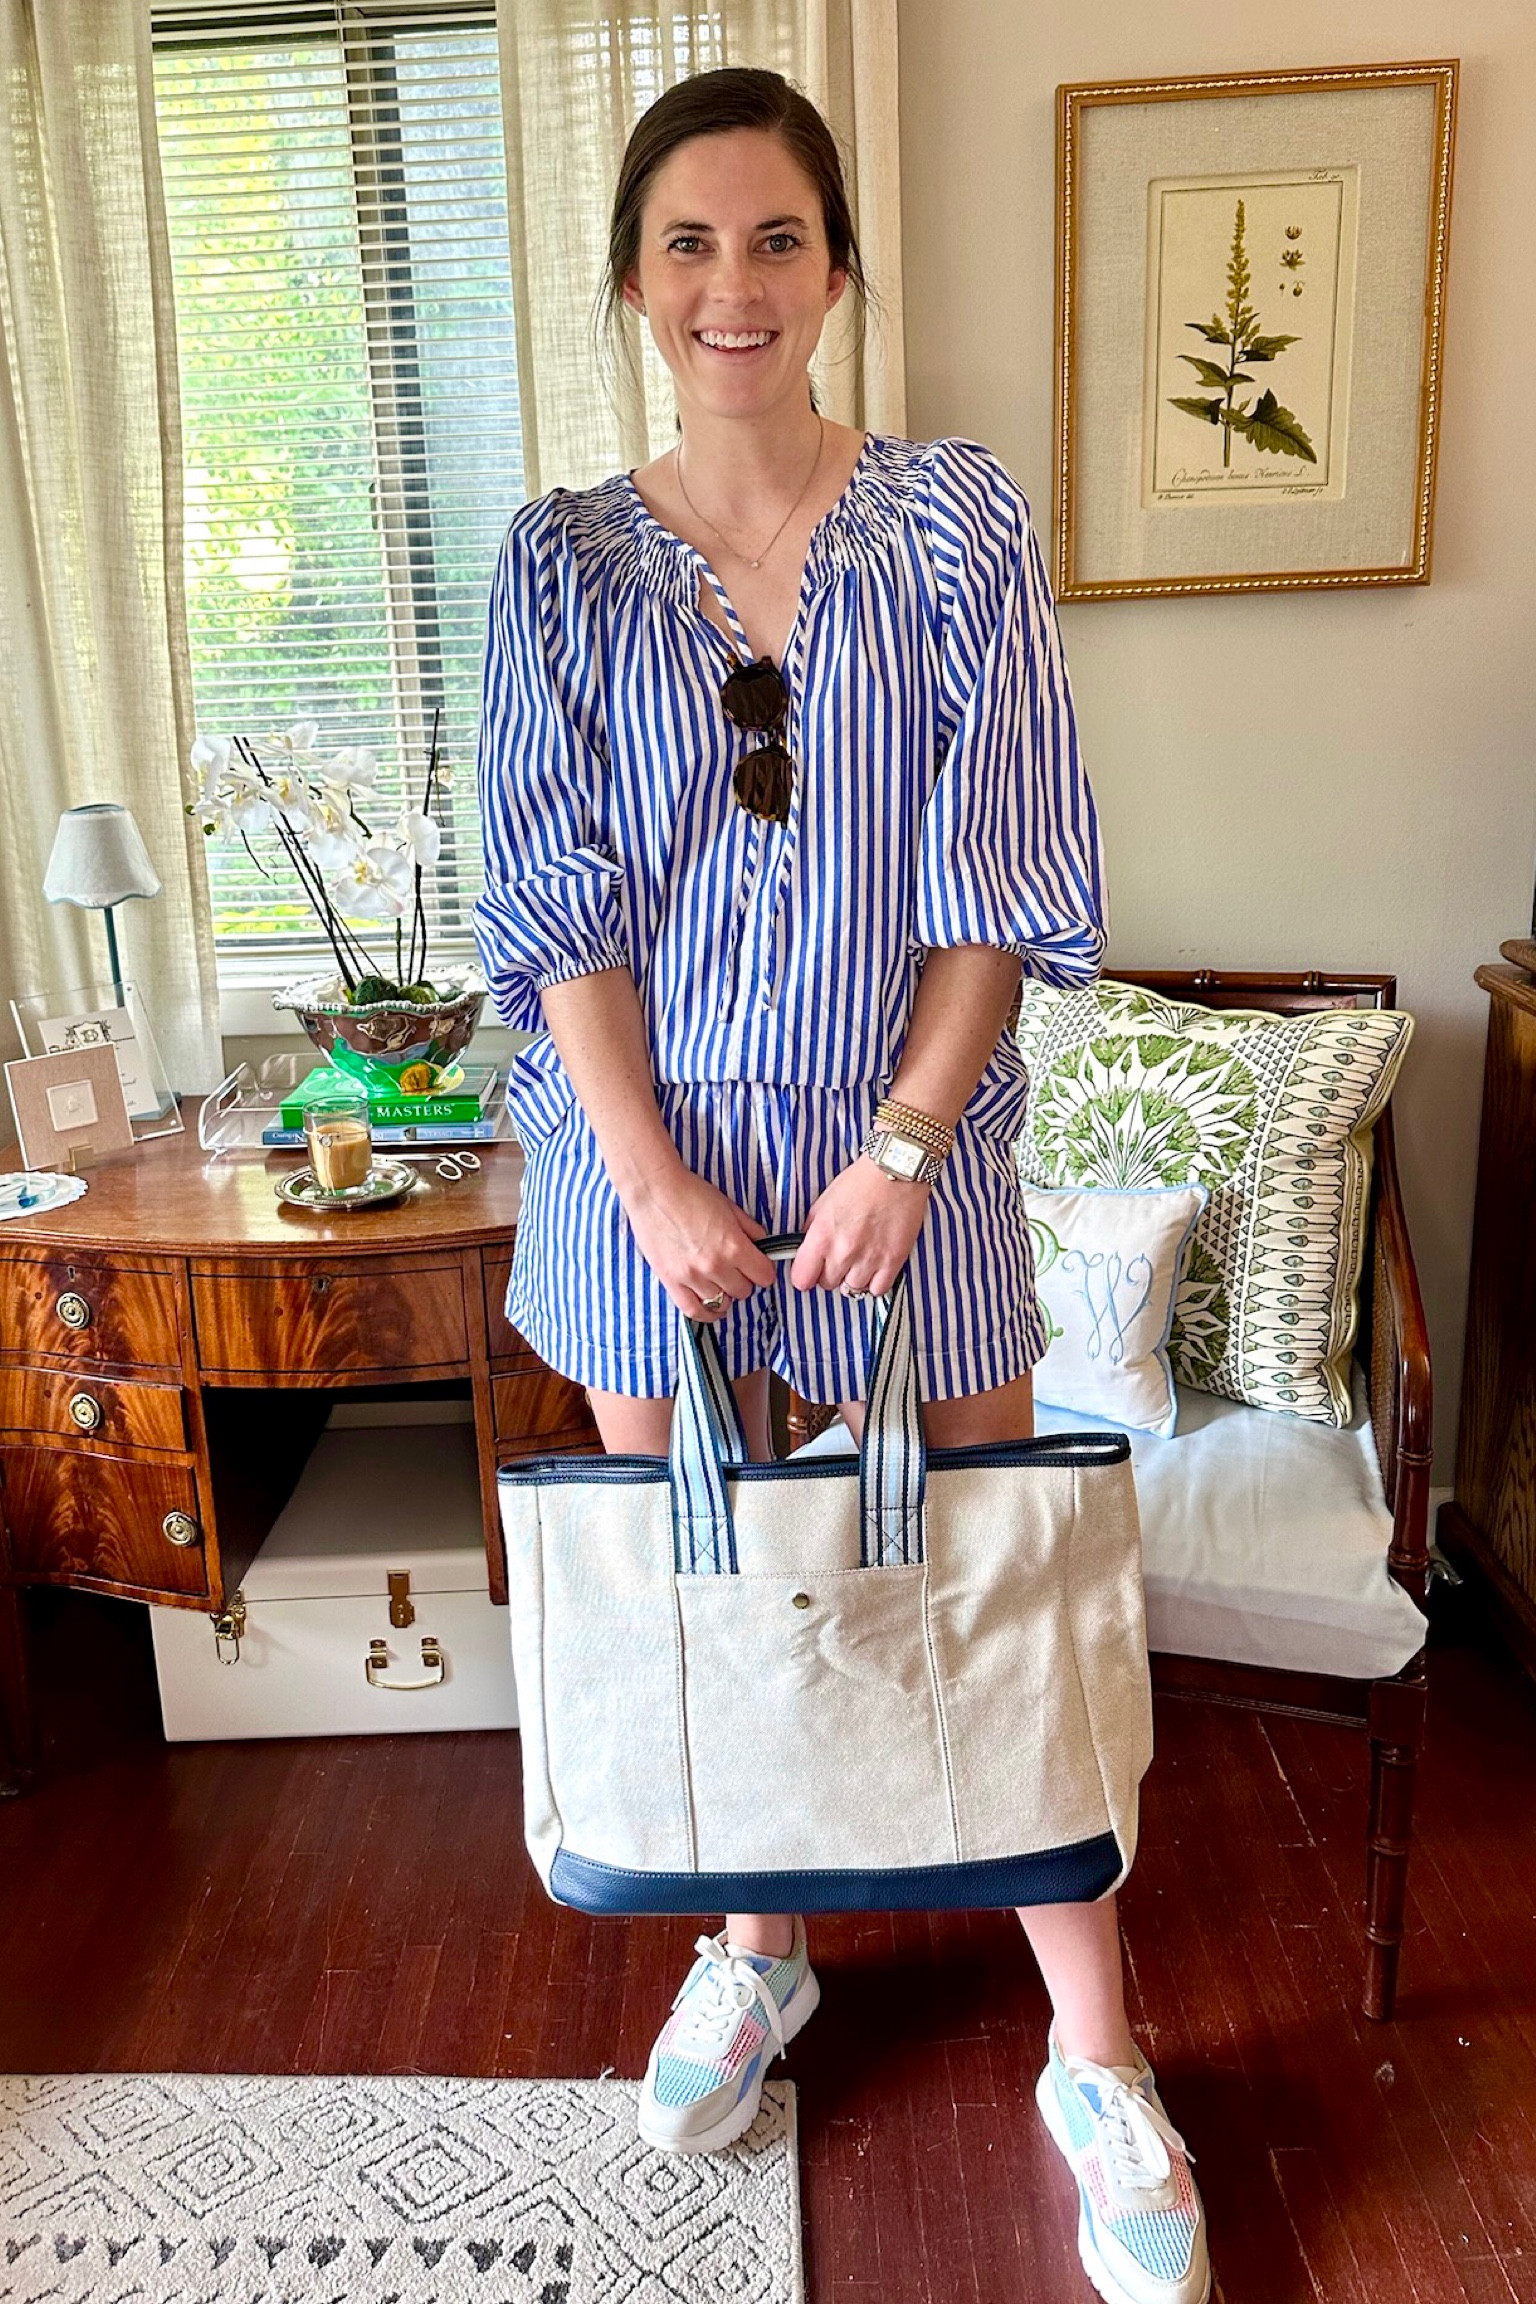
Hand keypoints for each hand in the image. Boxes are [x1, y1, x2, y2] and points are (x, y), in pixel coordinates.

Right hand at [622, 1166, 777, 1323]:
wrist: (654, 1190)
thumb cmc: (691, 1193)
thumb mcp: (730, 1207)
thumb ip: (751, 1230)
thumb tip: (765, 1247)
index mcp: (734, 1246)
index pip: (764, 1276)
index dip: (764, 1270)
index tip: (758, 1265)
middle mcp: (715, 1266)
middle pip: (744, 1291)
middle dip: (744, 1280)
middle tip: (735, 1268)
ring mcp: (692, 1276)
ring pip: (721, 1303)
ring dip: (724, 1294)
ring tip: (720, 1282)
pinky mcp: (671, 1281)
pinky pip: (693, 1311)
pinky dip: (706, 1313)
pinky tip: (710, 1306)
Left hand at [789, 1155, 930, 1298]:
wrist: (895, 1172)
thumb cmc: (860, 1182)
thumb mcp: (823, 1202)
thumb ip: (812, 1231)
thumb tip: (807, 1251)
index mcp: (822, 1236)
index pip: (802, 1279)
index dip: (805, 1275)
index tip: (811, 1270)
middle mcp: (844, 1252)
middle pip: (827, 1284)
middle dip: (830, 1273)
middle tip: (839, 1256)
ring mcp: (870, 1259)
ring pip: (852, 1289)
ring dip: (853, 1277)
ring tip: (859, 1259)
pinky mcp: (893, 1261)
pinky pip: (877, 1289)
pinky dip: (874, 1282)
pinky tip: (874, 1267)